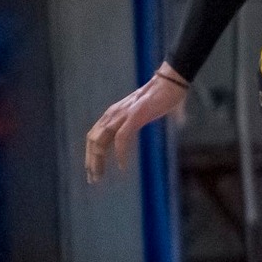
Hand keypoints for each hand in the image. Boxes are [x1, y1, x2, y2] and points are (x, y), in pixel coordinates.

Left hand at [85, 66, 187, 183]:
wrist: (171, 82)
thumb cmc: (162, 96)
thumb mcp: (145, 113)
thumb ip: (143, 122)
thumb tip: (167, 128)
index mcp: (113, 114)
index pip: (94, 136)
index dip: (91, 154)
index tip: (94, 171)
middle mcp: (112, 114)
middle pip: (93, 141)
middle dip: (91, 161)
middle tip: (94, 179)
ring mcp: (122, 115)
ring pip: (101, 141)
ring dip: (98, 160)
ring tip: (100, 176)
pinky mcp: (134, 116)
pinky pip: (122, 138)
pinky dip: (119, 153)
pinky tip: (122, 166)